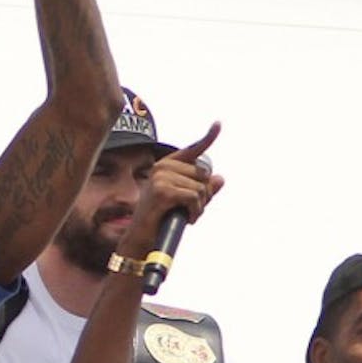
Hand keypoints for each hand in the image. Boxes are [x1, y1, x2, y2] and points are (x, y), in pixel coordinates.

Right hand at [120, 122, 224, 254]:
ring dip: (199, 207)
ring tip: (185, 215)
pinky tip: (188, 219)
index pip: (193, 150)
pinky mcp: (163, 191)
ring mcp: (161, 178)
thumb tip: (220, 178)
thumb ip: (202, 190)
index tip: (218, 124)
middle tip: (190, 209)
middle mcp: (162, 167)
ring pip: (201, 188)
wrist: (141, 239)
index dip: (208, 137)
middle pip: (204, 175)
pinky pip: (194, 198)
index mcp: (167, 166)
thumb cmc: (162, 220)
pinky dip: (196, 211)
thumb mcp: (186, 203)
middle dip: (204, 195)